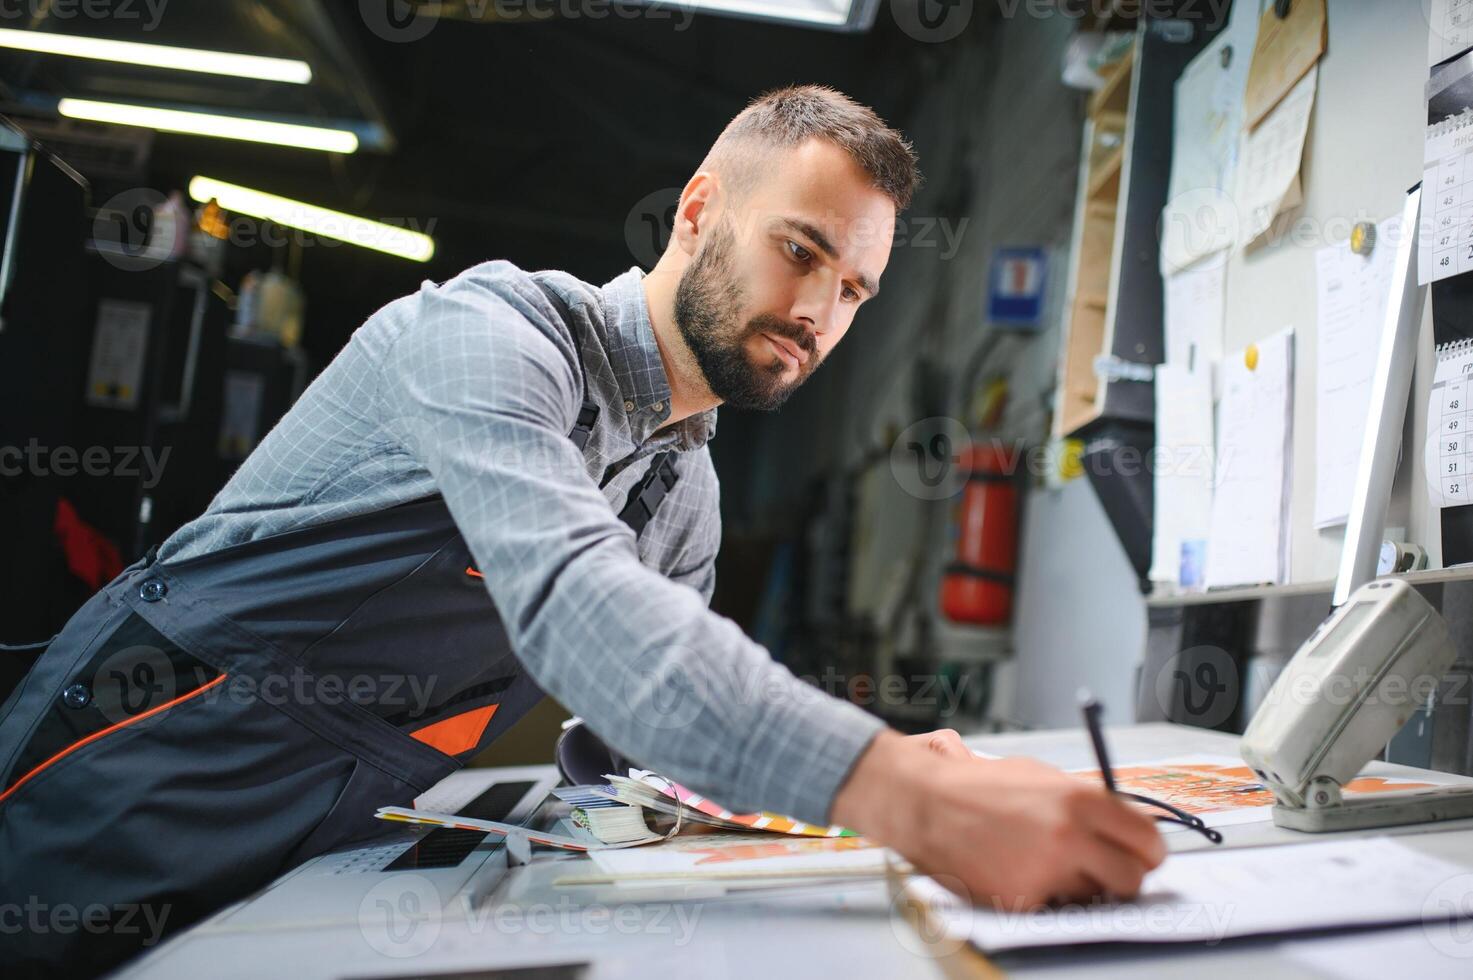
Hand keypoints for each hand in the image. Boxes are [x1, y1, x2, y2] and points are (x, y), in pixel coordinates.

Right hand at [832, 729, 1164, 907]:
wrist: (926, 802)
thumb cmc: (980, 786)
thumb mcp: (1042, 776)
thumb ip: (1088, 800)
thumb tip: (1126, 824)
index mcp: (1080, 800)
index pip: (1148, 839)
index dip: (1148, 850)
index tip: (1141, 854)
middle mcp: (1068, 836)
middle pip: (1132, 878)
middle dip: (1123, 876)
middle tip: (1105, 868)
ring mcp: (1045, 872)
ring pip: (1094, 896)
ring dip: (1081, 885)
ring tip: (1049, 861)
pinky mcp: (1021, 898)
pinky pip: (1053, 905)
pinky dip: (1044, 894)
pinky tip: (1020, 869)